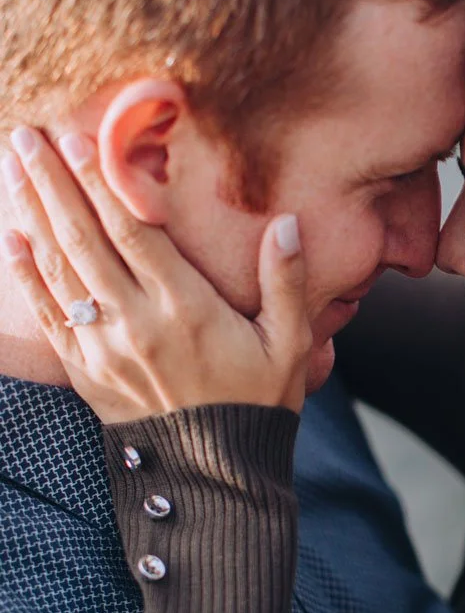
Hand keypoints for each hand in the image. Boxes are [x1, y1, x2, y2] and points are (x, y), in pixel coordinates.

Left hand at [2, 128, 312, 421]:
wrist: (217, 475)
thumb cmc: (259, 403)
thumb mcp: (290, 344)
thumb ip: (287, 282)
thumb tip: (286, 223)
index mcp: (187, 308)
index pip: (134, 231)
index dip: (102, 182)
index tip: (77, 139)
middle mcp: (138, 324)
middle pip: (84, 239)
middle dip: (52, 182)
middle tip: (27, 136)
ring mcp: (105, 349)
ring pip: (59, 268)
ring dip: (31, 213)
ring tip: (13, 165)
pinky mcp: (86, 372)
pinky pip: (47, 315)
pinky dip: (27, 275)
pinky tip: (11, 238)